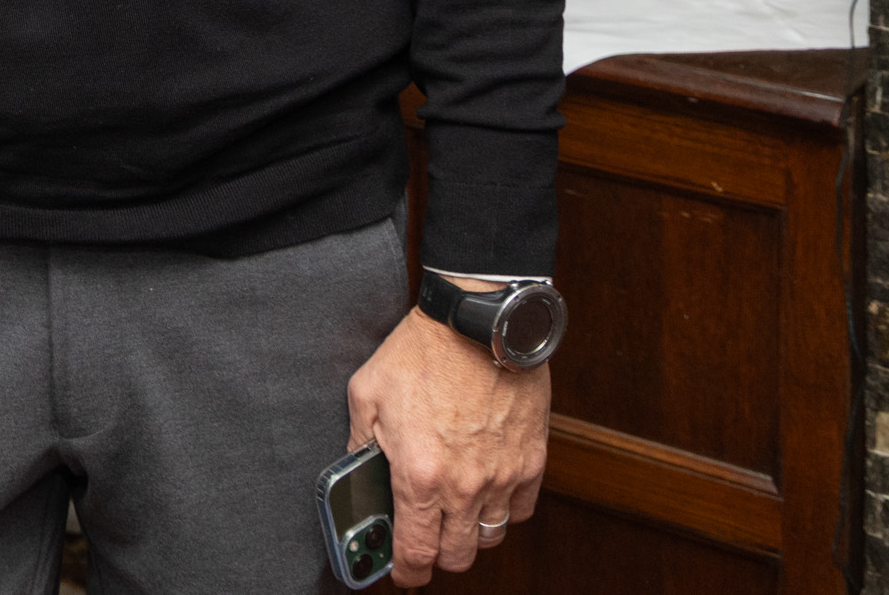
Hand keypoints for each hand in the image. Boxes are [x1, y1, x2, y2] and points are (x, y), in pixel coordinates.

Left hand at [345, 301, 548, 584]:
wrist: (477, 319)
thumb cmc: (422, 351)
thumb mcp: (366, 392)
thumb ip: (359, 442)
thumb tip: (357, 473)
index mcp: (418, 475)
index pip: (415, 552)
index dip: (406, 572)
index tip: (402, 572)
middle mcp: (464, 485)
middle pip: (456, 557)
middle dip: (436, 555)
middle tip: (425, 537)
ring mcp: (501, 476)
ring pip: (490, 539)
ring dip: (469, 535)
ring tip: (455, 512)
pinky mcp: (532, 461)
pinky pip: (520, 511)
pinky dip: (503, 510)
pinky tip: (486, 491)